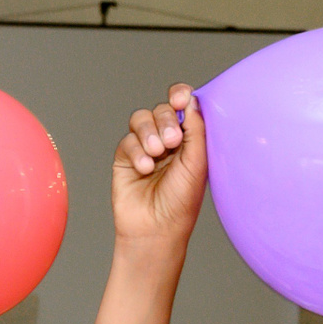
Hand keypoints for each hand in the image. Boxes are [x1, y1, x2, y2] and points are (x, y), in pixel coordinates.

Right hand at [111, 82, 207, 250]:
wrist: (155, 229)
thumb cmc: (181, 202)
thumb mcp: (197, 162)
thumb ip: (196, 128)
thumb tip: (192, 100)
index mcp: (189, 139)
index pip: (183, 105)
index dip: (180, 95)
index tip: (180, 98)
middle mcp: (167, 140)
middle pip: (162, 109)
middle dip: (165, 120)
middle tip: (171, 142)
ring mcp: (145, 148)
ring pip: (141, 119)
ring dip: (149, 133)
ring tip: (156, 154)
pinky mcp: (125, 158)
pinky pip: (127, 140)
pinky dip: (136, 151)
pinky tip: (144, 169)